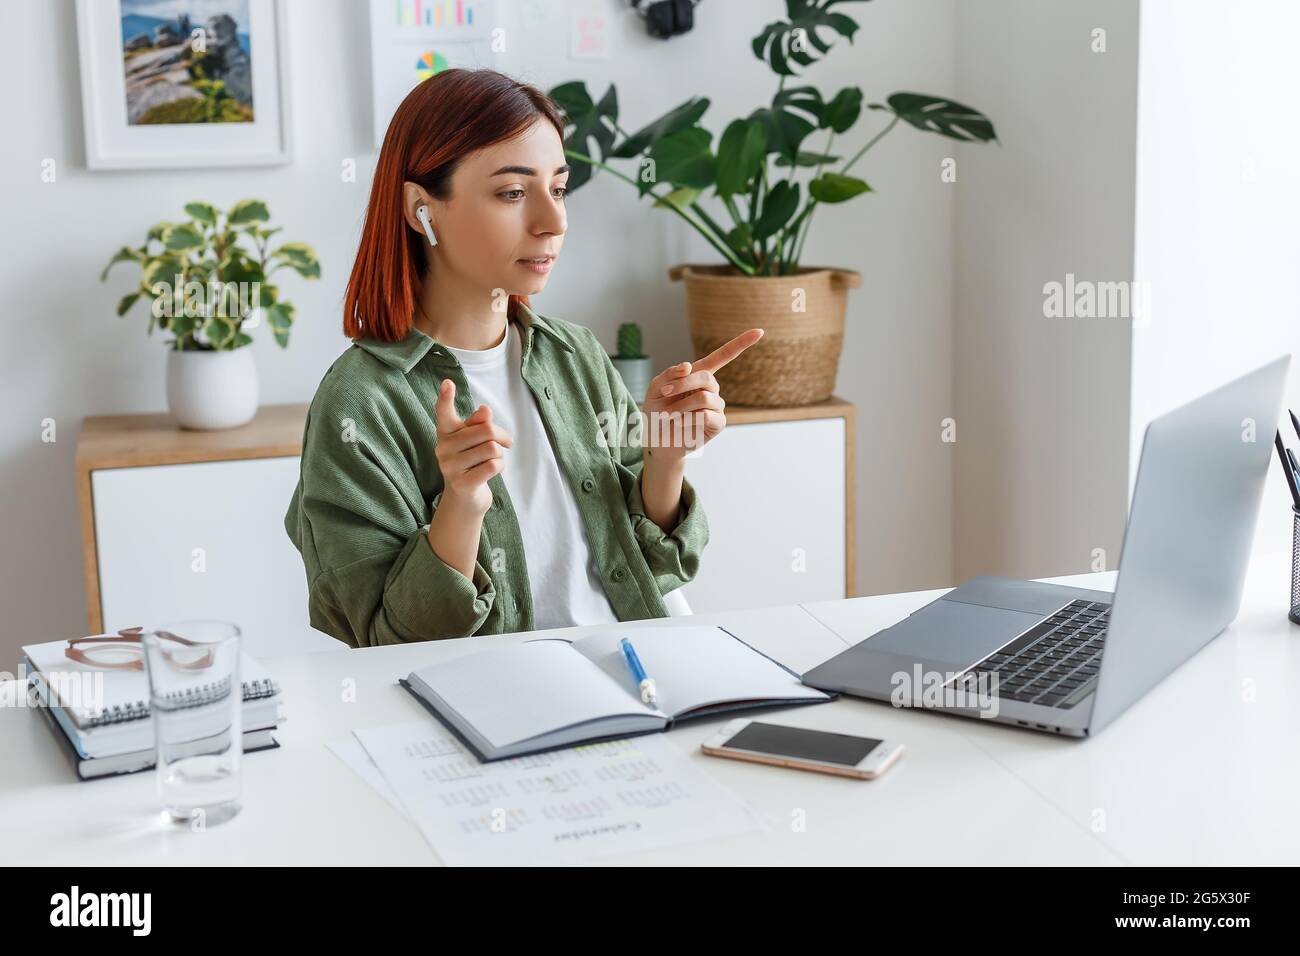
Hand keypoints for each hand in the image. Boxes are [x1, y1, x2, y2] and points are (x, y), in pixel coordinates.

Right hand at [433, 379, 513, 514]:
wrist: (466, 497)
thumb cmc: (473, 461)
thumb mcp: (476, 439)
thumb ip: (480, 424)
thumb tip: (485, 410)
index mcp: (446, 432)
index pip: (443, 412)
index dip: (446, 397)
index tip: (448, 383)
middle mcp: (443, 447)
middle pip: (486, 430)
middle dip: (502, 436)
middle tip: (507, 442)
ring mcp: (450, 466)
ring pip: (492, 449)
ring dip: (500, 454)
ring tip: (493, 460)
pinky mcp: (461, 483)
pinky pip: (493, 465)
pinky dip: (500, 466)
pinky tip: (492, 471)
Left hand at [641, 328, 763, 459]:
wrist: (658, 441)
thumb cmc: (657, 413)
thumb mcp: (655, 389)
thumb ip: (669, 374)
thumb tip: (688, 366)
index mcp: (699, 375)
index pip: (723, 356)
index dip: (741, 343)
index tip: (760, 331)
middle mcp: (711, 389)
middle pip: (706, 377)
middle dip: (683, 384)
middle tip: (665, 394)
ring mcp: (717, 406)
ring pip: (705, 397)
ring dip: (682, 405)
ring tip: (670, 415)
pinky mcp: (718, 423)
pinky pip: (706, 415)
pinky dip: (688, 418)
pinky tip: (679, 423)